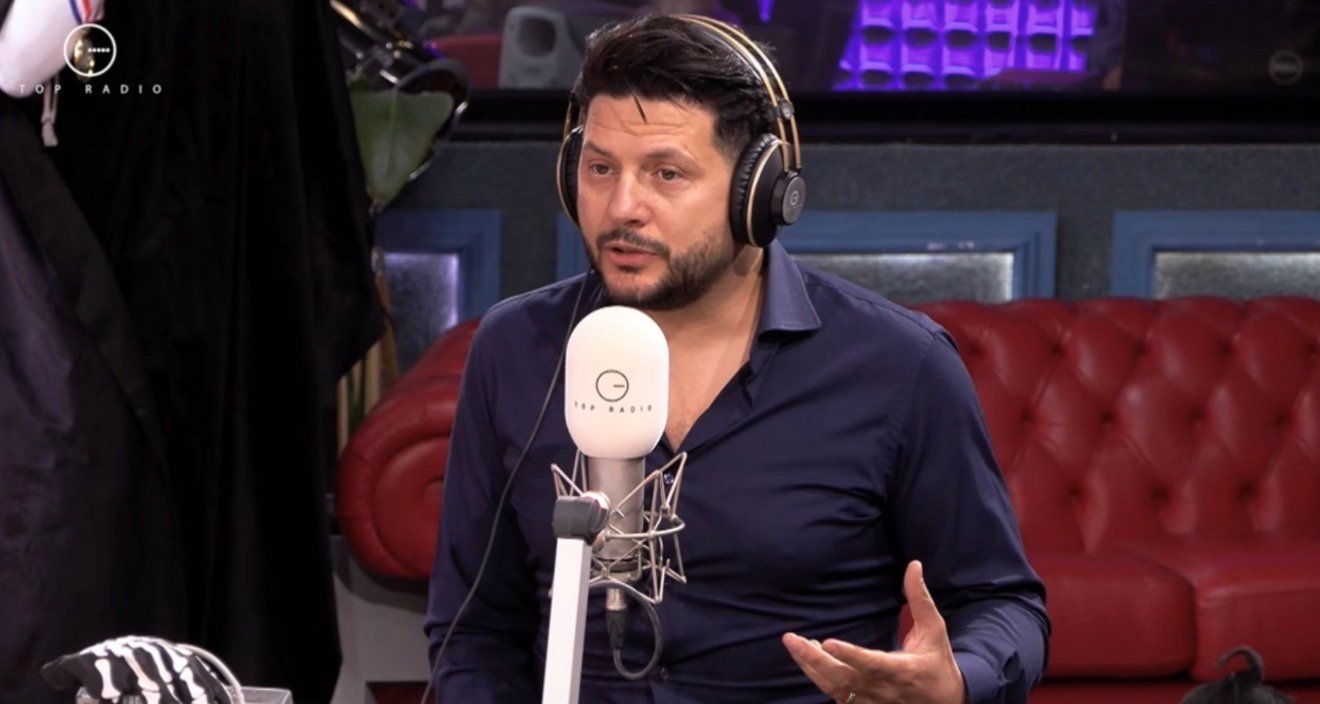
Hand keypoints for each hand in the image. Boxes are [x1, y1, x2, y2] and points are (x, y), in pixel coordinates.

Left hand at [783, 561, 965, 703]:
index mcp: (904, 670)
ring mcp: (873, 702)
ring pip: (836, 689)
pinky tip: (809, 657)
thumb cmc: (937, 661)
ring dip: (812, 668)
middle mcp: (885, 690)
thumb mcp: (933, 629)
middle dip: (815, 661)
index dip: (851, 655)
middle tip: (792, 640)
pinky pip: (836, 695)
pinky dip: (819, 677)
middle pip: (845, 679)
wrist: (945, 702)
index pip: (873, 664)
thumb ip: (920, 598)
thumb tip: (914, 565)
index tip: (828, 642)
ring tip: (795, 644)